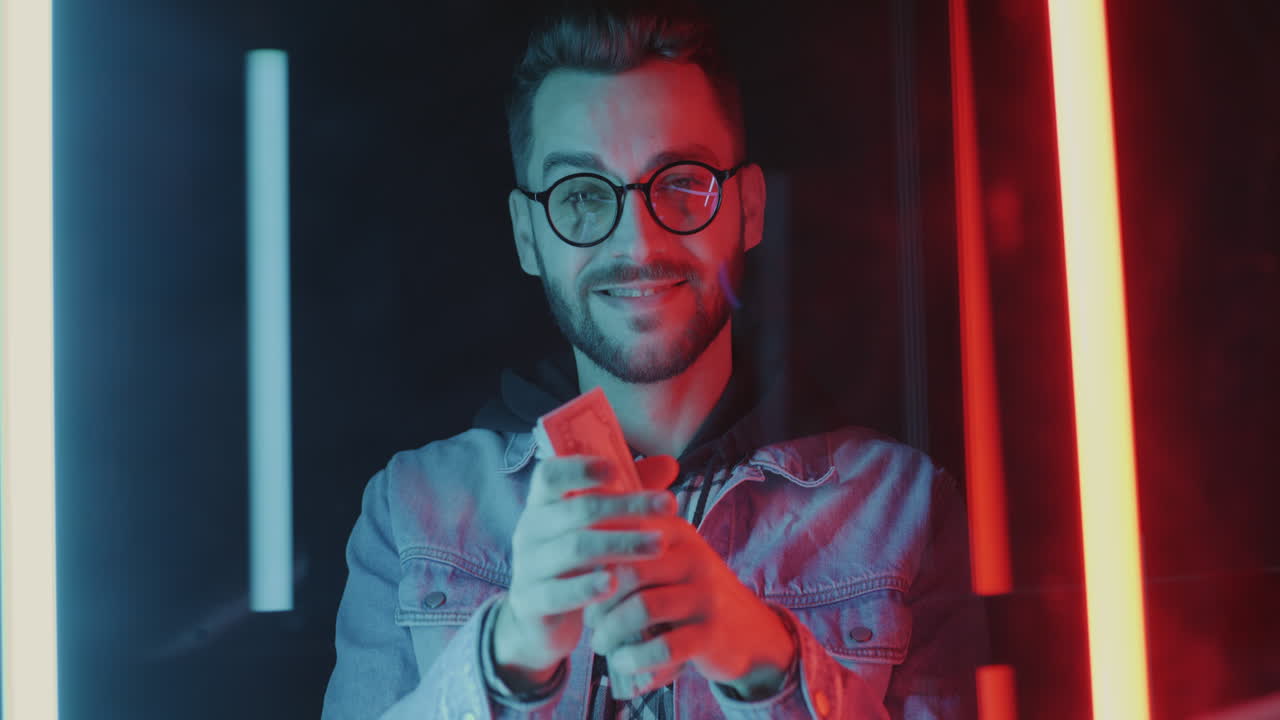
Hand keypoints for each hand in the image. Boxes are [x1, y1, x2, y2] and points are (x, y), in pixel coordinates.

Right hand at [493, 455, 677, 691]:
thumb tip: (669, 464)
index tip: (615, 470)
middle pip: (578, 510)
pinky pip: (558, 592)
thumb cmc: (575, 562)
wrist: (539, 620)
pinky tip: (613, 584)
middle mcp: (530, 529)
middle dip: (627, 505)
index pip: (549, 475)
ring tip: (659, 545)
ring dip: (621, 544)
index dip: (579, 468)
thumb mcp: (597, 527)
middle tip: (669, 506)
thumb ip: (628, 493)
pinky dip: (585, 588)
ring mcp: (527, 566)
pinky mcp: (530, 602)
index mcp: (542, 504)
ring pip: (574, 548)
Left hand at [584, 510, 796, 700]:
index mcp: (674, 530)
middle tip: (588, 620)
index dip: (590, 559)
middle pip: (627, 571)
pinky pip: (664, 647)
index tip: (574, 580)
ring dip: (611, 632)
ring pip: (642, 609)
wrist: (747, 630)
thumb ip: (628, 545)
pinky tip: (623, 663)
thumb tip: (570, 545)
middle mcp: (692, 556)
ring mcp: (705, 595)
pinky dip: (635, 659)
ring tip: (601, 643)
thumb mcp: (666, 559)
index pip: (621, 532)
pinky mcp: (711, 634)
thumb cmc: (689, 593)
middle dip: (598, 600)